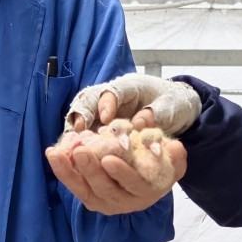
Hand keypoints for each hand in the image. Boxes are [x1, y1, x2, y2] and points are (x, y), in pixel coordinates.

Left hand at [45, 137, 186, 214]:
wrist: (148, 181)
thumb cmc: (159, 165)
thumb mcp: (172, 159)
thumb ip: (175, 154)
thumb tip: (173, 148)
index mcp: (147, 191)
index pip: (134, 184)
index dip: (122, 173)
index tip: (109, 158)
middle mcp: (126, 202)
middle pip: (106, 189)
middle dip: (91, 170)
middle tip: (81, 151)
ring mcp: (106, 203)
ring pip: (86, 190)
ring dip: (70, 171)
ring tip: (57, 153)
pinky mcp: (91, 200)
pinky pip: (75, 187)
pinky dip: (63, 172)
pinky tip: (53, 154)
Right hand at [66, 74, 200, 135]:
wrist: (172, 107)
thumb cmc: (173, 103)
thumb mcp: (171, 106)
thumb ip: (156, 112)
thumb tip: (139, 124)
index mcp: (130, 87)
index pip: (114, 90)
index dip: (107, 103)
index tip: (106, 118)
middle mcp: (111, 96)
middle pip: (89, 99)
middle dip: (82, 113)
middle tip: (78, 129)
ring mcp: (102, 111)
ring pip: (82, 115)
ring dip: (74, 129)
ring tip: (68, 144)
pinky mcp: (99, 127)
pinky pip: (84, 133)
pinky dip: (77, 142)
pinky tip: (71, 154)